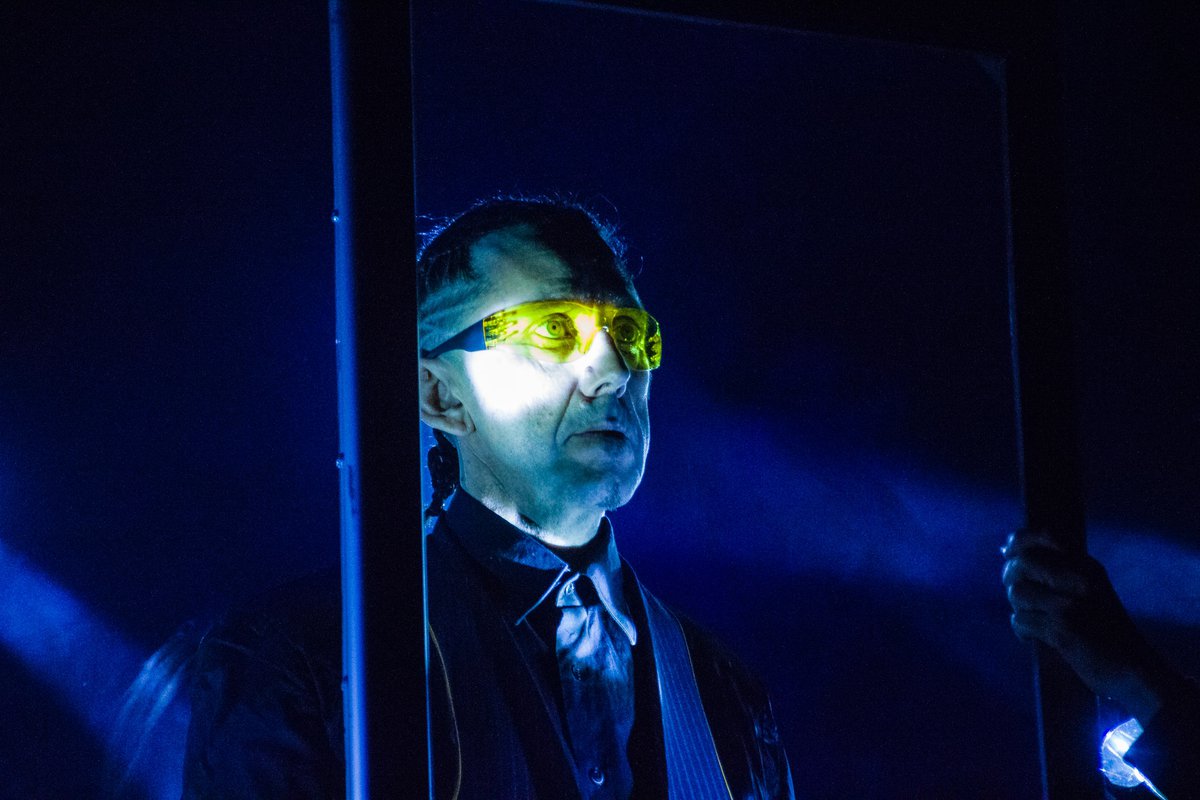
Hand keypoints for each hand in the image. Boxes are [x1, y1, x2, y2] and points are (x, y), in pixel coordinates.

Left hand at [1002, 528, 1172, 720]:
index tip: (1007, 553)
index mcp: (1088, 566)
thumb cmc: (1106, 632)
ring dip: (1019, 608)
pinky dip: (1022, 630)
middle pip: (1023, 561)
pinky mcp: (1062, 629)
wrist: (1135, 671)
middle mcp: (1080, 578)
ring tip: (1034, 620)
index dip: (1018, 541)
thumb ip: (1058, 571)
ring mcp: (1070, 603)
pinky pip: (1020, 620)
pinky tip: (1034, 638)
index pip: (1045, 535)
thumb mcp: (1090, 590)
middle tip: (1020, 598)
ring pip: (1018, 591)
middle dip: (1010, 577)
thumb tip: (1009, 552)